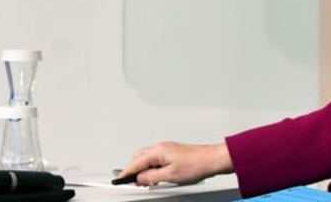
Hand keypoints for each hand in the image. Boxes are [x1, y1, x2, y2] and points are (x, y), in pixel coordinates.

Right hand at [117, 142, 232, 185]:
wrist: (211, 159)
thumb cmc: (196, 164)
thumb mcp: (170, 176)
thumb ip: (152, 177)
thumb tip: (140, 178)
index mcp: (158, 151)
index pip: (136, 162)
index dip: (126, 172)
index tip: (119, 180)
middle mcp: (161, 147)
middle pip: (139, 157)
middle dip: (134, 170)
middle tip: (132, 182)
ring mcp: (167, 149)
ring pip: (147, 158)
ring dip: (143, 169)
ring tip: (145, 182)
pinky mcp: (172, 153)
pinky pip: (156, 159)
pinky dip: (152, 167)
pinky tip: (156, 176)